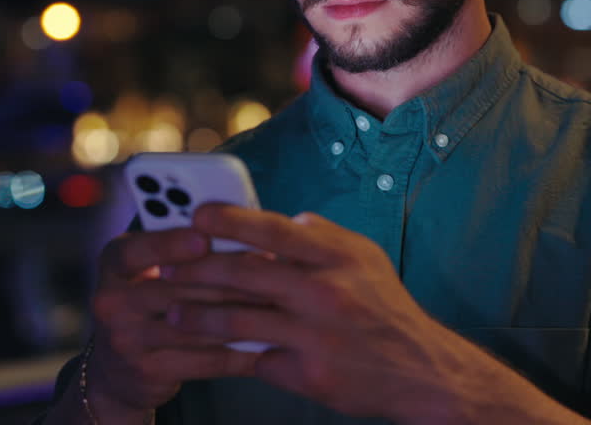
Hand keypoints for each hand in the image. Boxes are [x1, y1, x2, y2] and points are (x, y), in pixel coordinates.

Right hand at [87, 228, 262, 415]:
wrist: (118, 370)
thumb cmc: (149, 303)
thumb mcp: (149, 269)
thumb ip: (180, 248)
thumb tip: (238, 229)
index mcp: (113, 263)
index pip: (136, 250)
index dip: (169, 244)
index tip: (204, 239)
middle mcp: (111, 301)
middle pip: (176, 289)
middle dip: (231, 280)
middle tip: (273, 272)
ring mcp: (126, 340)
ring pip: (196, 325)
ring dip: (243, 316)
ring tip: (279, 306)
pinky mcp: (148, 372)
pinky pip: (205, 360)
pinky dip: (241, 352)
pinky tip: (268, 344)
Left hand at [164, 205, 492, 421]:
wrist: (424, 373)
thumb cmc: (387, 308)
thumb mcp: (365, 258)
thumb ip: (323, 235)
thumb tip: (286, 218)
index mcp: (338, 257)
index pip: (274, 230)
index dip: (231, 220)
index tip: (196, 215)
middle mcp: (326, 293)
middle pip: (245, 275)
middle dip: (198, 271)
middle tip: (166, 269)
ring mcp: (316, 336)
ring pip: (240, 322)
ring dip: (199, 318)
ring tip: (173, 314)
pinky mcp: (310, 375)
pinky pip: (258, 360)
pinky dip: (232, 355)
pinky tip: (205, 352)